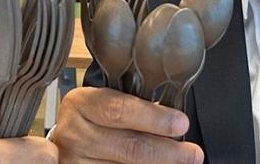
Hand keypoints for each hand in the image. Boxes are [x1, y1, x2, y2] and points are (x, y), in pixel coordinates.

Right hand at [51, 87, 203, 163]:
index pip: (120, 111)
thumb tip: (173, 118)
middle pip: (130, 146)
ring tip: (182, 162)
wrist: (66, 143)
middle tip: (192, 153)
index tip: (181, 123)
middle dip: (168, 152)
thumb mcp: (101, 100)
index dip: (154, 119)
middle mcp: (75, 134)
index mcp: (81, 103)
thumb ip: (130, 105)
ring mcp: (76, 161)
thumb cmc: (90, 118)